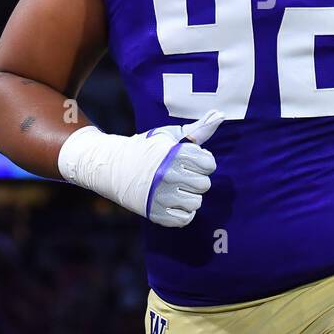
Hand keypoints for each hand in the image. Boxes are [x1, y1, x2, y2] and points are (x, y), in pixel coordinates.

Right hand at [58, 111, 223, 226]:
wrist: (113, 166)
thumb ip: (198, 129)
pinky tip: (172, 202)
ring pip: (196, 202)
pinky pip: (185, 219)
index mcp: (174, 154)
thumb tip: (220, 114)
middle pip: (204, 184)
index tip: (190, 161)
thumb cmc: (147, 149)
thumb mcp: (169, 135)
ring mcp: (161, 195)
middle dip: (196, 179)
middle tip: (181, 175)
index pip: (209, 164)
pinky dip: (182, 212)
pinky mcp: (155, 213)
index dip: (203, 162)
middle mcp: (168, 175)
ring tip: (176, 189)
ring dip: (189, 196)